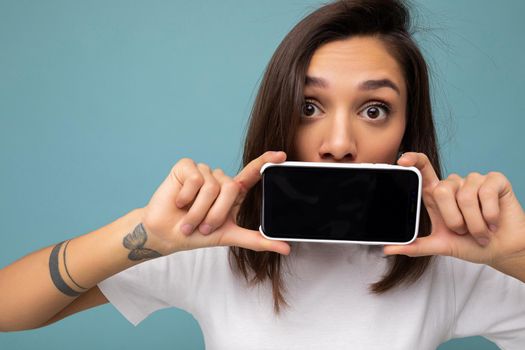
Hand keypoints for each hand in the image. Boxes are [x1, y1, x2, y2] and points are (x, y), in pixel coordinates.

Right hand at [141, 151, 290, 255]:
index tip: (282, 155)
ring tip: (188, 220)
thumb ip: (257, 240)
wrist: (167, 235)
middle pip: (231, 187)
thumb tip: (286, 249)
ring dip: (198, 210)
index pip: (253, 172)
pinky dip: (186, 197)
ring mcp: (203, 170)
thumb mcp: (230, 236)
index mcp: (233, 191)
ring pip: (211, 186)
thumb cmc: (197, 233)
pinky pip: (194, 179)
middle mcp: (220, 178)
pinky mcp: (186, 166)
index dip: (266, 162)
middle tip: (203, 227)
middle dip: (216, 213)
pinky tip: (179, 202)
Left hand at [383, 152, 524, 266]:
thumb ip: (415, 246)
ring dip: (474, 223)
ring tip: (481, 230)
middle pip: (441, 190)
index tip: (402, 160)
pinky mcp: (495, 180)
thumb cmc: (469, 244)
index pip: (422, 169)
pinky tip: (494, 221)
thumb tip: (387, 249)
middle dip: (453, 220)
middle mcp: (453, 183)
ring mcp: (474, 180)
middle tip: (464, 231)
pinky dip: (490, 214)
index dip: (413, 160)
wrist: (500, 249)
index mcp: (436, 194)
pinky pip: (486, 193)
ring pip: (465, 196)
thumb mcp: (440, 245)